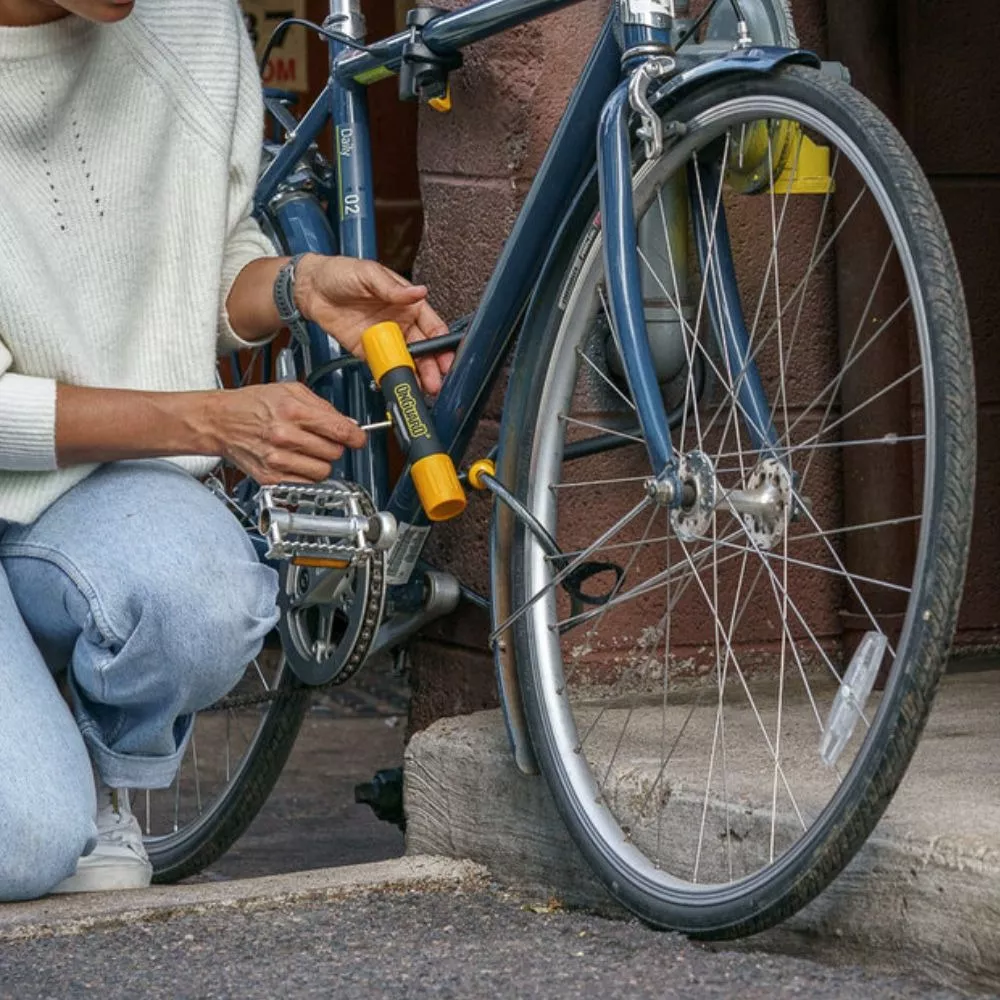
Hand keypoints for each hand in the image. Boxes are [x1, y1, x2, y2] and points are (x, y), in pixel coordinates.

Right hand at [204, 382, 366, 483]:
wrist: (220, 421)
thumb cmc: (252, 404)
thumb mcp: (289, 391)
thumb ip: (322, 406)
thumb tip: (348, 423)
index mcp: (292, 412)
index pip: (339, 431)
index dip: (356, 437)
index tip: (359, 439)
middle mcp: (284, 437)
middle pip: (334, 453)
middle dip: (334, 446)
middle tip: (323, 440)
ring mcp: (277, 460)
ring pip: (323, 471)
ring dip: (321, 462)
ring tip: (307, 451)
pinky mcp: (270, 478)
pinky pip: (305, 483)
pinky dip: (306, 474)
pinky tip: (296, 461)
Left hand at [294, 255, 452, 393]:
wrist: (310, 288)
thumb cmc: (340, 273)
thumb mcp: (369, 274)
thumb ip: (394, 288)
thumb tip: (419, 292)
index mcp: (407, 303)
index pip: (432, 326)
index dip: (442, 343)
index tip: (447, 357)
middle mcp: (400, 323)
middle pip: (423, 349)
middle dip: (432, 366)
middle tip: (436, 381)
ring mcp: (385, 339)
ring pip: (407, 361)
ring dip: (416, 375)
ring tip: (423, 389)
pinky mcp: (368, 351)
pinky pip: (384, 367)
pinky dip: (391, 377)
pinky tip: (399, 385)